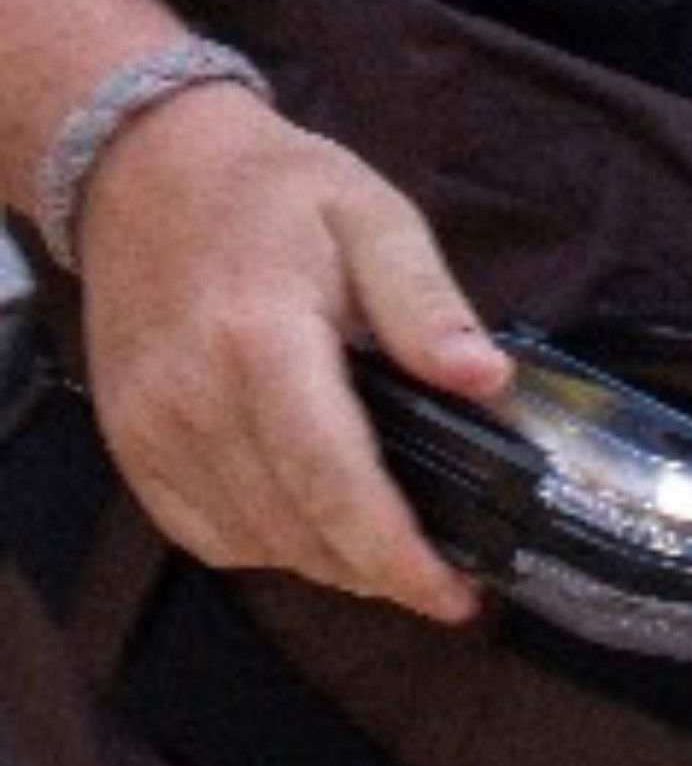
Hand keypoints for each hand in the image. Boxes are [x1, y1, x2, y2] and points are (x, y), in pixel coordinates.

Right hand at [74, 74, 512, 623]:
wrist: (149, 170)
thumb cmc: (273, 190)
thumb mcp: (371, 214)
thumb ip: (426, 302)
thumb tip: (486, 380)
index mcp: (262, 337)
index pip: (333, 479)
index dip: (396, 554)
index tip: (455, 596)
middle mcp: (195, 396)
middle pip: (295, 527)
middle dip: (377, 568)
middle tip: (441, 574)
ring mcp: (152, 429)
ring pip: (253, 543)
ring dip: (327, 562)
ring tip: (387, 547)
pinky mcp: (130, 447)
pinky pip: (205, 534)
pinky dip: (267, 544)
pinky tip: (313, 522)